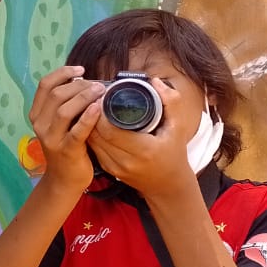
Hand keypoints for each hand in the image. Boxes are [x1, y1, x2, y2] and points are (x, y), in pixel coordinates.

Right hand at [28, 65, 104, 192]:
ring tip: (100, 92)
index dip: (62, 73)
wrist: (64, 179)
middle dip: (78, 85)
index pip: (45, 85)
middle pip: (56, 95)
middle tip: (97, 84)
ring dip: (84, 97)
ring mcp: (51, 138)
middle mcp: (40, 124)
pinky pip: (77, 131)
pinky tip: (99, 108)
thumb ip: (65, 105)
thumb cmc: (67, 147)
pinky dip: (88, 117)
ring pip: (64, 110)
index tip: (81, 70)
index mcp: (37, 114)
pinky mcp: (66, 150)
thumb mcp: (59, 124)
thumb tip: (85, 81)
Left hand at [88, 76, 192, 197]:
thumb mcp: (178, 127)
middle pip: (97, 134)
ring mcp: (115, 167)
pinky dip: (91, 135)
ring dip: (88, 124)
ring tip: (93, 108)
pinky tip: (93, 123)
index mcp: (143, 150)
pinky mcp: (109, 170)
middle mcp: (126, 161)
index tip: (103, 97)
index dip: (101, 112)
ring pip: (92, 141)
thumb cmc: (174, 153)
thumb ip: (170, 102)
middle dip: (92, 115)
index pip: (109, 129)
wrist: (169, 185)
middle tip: (96, 99)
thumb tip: (154, 81)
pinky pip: (94, 149)